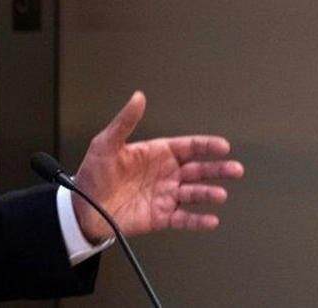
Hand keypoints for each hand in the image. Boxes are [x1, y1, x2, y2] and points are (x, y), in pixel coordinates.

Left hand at [72, 92, 243, 242]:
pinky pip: (184, 219)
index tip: (222, 146)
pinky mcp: (161, 216)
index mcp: (155, 154)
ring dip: (208, 193)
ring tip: (219, 194)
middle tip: (235, 169)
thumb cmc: (93, 173)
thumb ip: (125, 121)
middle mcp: (165, 174)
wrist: (83, 207)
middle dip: (217, 169)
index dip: (205, 146)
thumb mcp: (106, 143)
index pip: (187, 147)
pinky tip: (210, 219)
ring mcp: (165, 196)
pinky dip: (198, 221)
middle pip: (198, 170)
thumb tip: (138, 97)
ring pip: (194, 194)